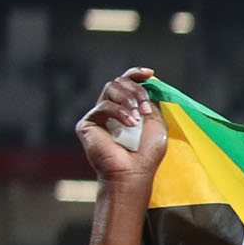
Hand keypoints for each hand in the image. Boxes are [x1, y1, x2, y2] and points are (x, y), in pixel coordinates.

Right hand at [75, 68, 168, 189]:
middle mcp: (111, 109)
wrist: (133, 172)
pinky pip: (104, 105)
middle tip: (145, 108)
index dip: (135, 74)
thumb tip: (147, 85)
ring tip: (138, 117)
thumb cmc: (146, 153)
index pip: (126, 83)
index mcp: (127, 108)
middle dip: (136, 91)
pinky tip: (129, 123)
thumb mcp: (156, 123)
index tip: (148, 73)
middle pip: (119, 82)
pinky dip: (119, 112)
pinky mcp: (87, 123)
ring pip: (110, 88)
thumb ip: (150, 103)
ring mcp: (99, 115)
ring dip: (129, 99)